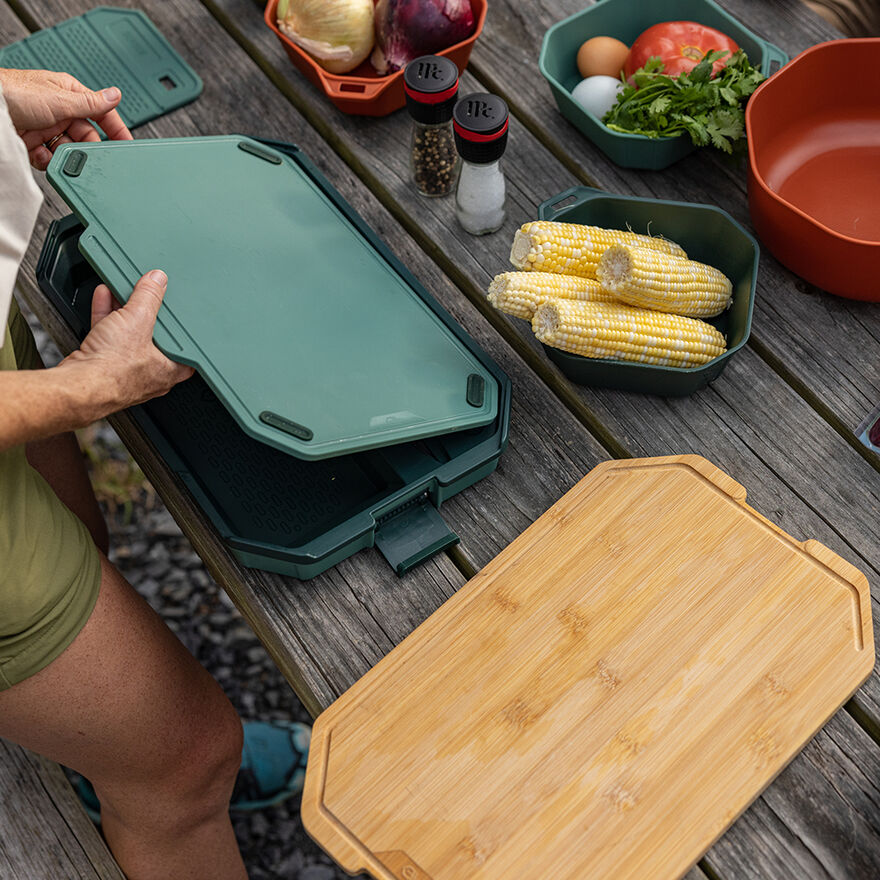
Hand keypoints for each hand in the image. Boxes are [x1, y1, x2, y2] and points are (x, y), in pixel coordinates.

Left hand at [0, 68, 132, 169]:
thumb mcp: (60, 98)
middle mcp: (59, 110)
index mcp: (69, 93)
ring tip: (57, 155)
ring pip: (68, 149)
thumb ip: (91, 103)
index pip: (101, 113)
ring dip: (65, 156)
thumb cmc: (13, 92)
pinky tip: (42, 156)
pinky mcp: (34, 142)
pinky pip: (51, 158)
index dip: (116, 129)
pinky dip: (49, 162)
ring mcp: (46, 127)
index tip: (128, 145)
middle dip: (85, 148)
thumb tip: (115, 95)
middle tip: (87, 156)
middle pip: (85, 136)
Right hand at [63, 270, 193, 412]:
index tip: (177, 313)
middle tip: (145, 295)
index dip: (181, 329)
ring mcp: (125, 369)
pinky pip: (109, 335)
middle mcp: (150, 373)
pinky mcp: (103, 364)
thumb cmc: (113, 369)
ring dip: (123, 310)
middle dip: (146, 312)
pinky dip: (107, 315)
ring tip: (122, 290)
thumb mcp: (138, 320)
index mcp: (169, 369)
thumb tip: (157, 282)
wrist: (78, 385)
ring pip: (128, 334)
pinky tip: (104, 297)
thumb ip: (149, 297)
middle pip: (153, 335)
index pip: (185, 348)